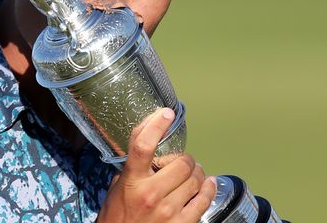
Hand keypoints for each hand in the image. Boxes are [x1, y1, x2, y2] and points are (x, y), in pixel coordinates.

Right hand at [96, 107, 216, 222]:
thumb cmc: (117, 217)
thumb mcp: (117, 187)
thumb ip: (132, 166)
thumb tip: (147, 137)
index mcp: (132, 181)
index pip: (143, 146)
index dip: (156, 125)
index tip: (165, 113)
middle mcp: (150, 194)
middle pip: (180, 162)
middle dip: (185, 159)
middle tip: (183, 161)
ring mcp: (167, 210)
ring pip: (195, 179)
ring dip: (197, 173)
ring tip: (193, 174)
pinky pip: (203, 200)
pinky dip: (209, 188)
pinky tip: (208, 184)